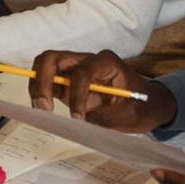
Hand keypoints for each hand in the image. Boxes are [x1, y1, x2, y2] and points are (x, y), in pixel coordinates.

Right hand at [29, 49, 177, 131]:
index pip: (82, 72)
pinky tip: (42, 111)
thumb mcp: (131, 116)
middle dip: (43, 80)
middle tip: (43, 109)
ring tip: (40, 111)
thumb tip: (79, 124)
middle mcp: (86, 61)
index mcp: (106, 62)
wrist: (148, 103)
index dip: (76, 95)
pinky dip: (39, 93)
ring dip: (37, 86)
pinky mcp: (68, 84)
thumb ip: (106, 119)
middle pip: (53, 58)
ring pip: (44, 66)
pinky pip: (46, 82)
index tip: (78, 119)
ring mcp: (75, 71)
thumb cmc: (143, 105)